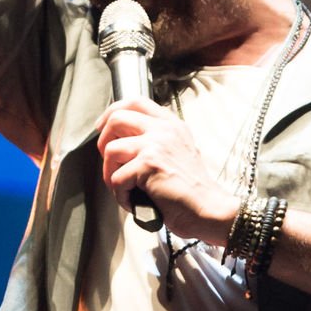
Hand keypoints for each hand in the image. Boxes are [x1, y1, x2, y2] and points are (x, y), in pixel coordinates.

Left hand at [96, 99, 237, 242]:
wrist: (207, 208)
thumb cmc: (191, 188)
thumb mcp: (179, 150)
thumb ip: (156, 139)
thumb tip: (122, 140)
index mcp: (171, 124)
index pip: (135, 101)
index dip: (112, 112)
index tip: (103, 127)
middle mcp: (164, 130)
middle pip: (116, 118)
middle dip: (103, 142)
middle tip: (111, 162)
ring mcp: (156, 145)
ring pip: (111, 150)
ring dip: (110, 174)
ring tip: (125, 187)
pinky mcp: (148, 165)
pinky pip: (116, 178)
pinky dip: (121, 195)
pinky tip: (135, 201)